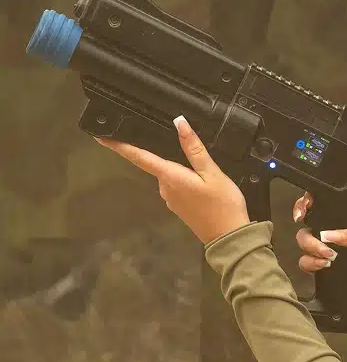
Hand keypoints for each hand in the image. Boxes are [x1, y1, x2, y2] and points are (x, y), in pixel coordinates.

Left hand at [95, 115, 250, 244]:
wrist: (229, 238)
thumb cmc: (223, 206)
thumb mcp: (213, 173)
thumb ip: (194, 148)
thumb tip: (180, 123)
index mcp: (170, 176)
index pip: (139, 157)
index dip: (119, 146)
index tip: (102, 138)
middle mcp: (165, 188)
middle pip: (160, 165)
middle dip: (174, 160)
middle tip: (198, 165)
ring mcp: (171, 200)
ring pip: (171, 177)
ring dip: (185, 174)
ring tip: (208, 180)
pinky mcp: (179, 208)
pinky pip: (178, 189)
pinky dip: (188, 185)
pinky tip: (205, 190)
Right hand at [293, 191, 346, 299]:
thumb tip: (332, 235)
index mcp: (346, 222)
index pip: (320, 208)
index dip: (306, 206)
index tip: (303, 212)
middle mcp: (334, 236)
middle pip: (307, 229)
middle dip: (309, 237)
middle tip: (324, 246)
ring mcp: (329, 252)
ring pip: (304, 247)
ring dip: (310, 250)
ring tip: (328, 258)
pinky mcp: (327, 271)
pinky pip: (308, 265)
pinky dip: (311, 264)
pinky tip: (324, 266)